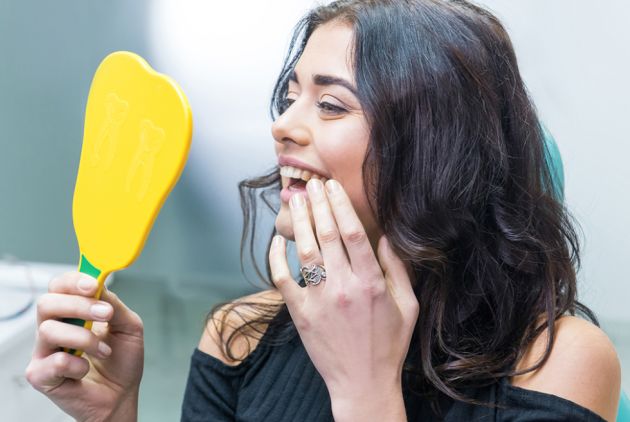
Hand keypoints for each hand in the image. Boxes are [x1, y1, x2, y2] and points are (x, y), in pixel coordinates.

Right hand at [25, 272, 143, 421]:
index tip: (94, 285)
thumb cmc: (122, 360)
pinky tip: (86, 369)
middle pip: (47, 303)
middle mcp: (54, 327)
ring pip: (49, 330)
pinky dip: (77, 364)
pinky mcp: (40, 375)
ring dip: (84, 338)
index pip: (60, 286)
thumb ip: (115, 305)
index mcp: (72, 312)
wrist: (121, 395)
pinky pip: (53, 361)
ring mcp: (44, 351)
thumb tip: (100, 287)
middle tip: (105, 314)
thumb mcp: (129, 326)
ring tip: (104, 350)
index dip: (74, 281)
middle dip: (79, 305)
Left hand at [269, 178, 418, 420]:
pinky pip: (283, 278)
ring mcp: (319, 300)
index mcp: (371, 283)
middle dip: (318, 204)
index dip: (340, 205)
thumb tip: (386, 237)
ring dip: (299, 222)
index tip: (333, 187)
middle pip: (326, 235)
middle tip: (312, 184)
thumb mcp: (408, 306)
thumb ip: (398, 269)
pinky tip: (277, 239)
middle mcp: (343, 287)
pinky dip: (276, 257)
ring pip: (304, 251)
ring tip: (296, 201)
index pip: (353, 233)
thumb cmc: (388, 345)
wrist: (362, 383)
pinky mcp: (300, 313)